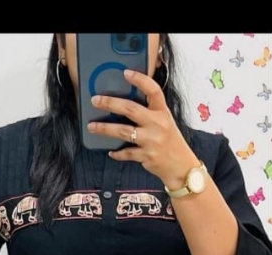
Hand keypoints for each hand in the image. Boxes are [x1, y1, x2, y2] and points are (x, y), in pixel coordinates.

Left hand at [87, 69, 198, 189]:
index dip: (140, 80)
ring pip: (123, 131)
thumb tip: (124, 105)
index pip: (153, 90)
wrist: (180, 164)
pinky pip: (126, 153)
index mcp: (163, 111)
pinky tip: (110, 152)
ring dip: (105, 128)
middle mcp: (158, 123)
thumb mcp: (164, 122)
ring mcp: (151, 139)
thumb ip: (149, 113)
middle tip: (95, 100)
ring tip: (91, 126)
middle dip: (111, 103)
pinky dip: (117, 153)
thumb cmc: (169, 141)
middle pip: (131, 109)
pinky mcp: (146, 155)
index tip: (126, 73)